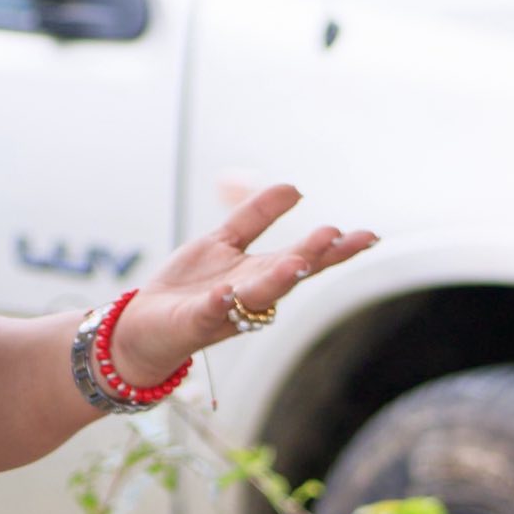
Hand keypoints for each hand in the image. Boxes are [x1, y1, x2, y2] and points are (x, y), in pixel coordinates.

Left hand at [109, 185, 377, 386]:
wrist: (144, 326)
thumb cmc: (190, 286)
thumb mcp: (223, 241)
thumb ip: (256, 216)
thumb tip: (295, 188)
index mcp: (261, 273)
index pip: (305, 258)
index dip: (335, 248)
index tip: (369, 235)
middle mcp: (251, 294)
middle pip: (287, 275)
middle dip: (311, 257)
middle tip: (334, 237)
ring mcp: (225, 310)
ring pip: (257, 295)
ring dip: (277, 280)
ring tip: (296, 263)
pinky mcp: (195, 321)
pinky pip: (210, 311)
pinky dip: (220, 302)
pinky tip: (227, 291)